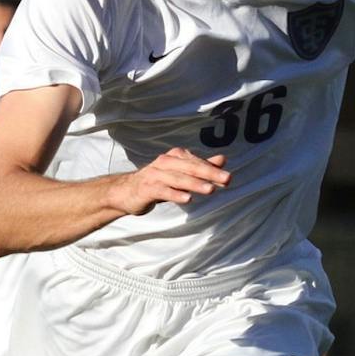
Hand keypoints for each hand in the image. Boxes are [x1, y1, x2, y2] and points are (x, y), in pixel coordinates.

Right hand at [108, 148, 229, 216]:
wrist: (126, 192)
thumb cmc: (158, 181)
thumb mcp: (180, 173)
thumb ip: (201, 167)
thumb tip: (223, 159)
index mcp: (175, 156)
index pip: (197, 162)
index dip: (213, 170)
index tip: (228, 178)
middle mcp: (165, 162)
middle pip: (190, 168)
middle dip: (209, 173)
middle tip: (227, 179)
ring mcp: (155, 175)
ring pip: (178, 179)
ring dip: (195, 184)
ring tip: (211, 189)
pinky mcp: (147, 188)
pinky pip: (163, 191)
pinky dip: (175, 194)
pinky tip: (187, 199)